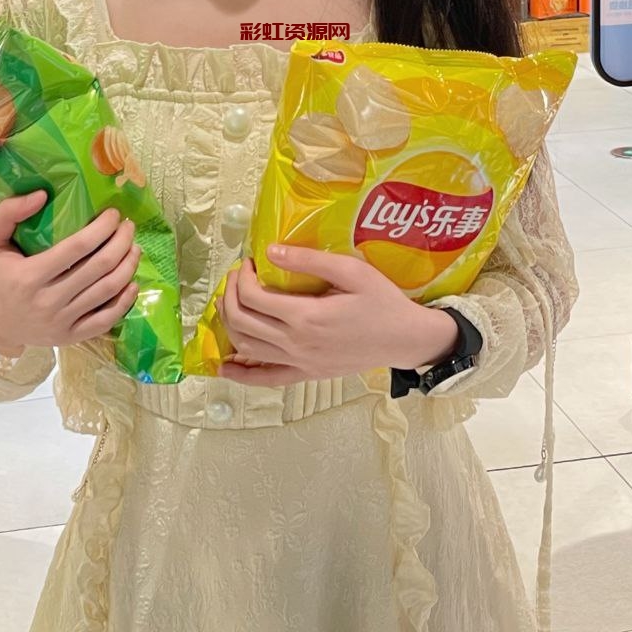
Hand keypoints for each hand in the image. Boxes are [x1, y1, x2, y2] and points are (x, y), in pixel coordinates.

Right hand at [0, 191, 141, 356]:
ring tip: (135, 247)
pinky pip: (106, 320)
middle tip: (128, 226)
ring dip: (128, 266)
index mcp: (29, 276)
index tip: (113, 214)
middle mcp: (48, 302)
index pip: (77, 247)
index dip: (102, 228)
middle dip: (121, 242)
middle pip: (99, 267)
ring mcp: (62, 322)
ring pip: (107, 291)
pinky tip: (132, 282)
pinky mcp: (71, 337)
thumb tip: (41, 194)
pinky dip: (125, 301)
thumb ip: (8, 213)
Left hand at [217, 244, 459, 386]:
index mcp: (306, 316)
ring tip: (233, 302)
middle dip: (230, 295)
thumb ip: (309, 260)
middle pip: (242, 322)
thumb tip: (270, 251)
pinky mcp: (306, 375)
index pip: (253, 297)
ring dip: (230, 324)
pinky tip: (226, 366)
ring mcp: (300, 363)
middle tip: (238, 276)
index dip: (242, 277)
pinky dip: (241, 374)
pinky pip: (266, 379)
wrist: (404, 339)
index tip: (249, 262)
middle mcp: (297, 344)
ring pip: (246, 349)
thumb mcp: (352, 270)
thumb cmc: (382, 302)